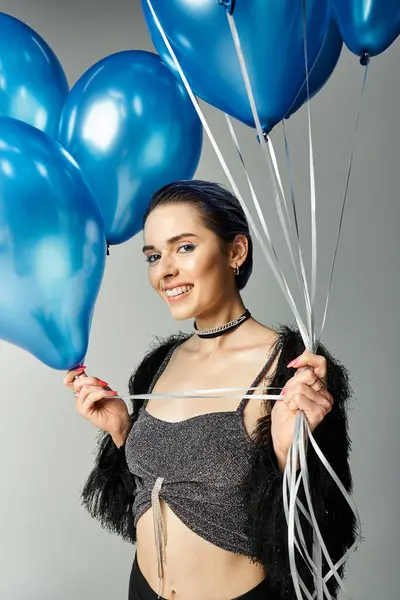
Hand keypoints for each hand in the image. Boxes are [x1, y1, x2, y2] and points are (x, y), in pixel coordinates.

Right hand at [63, 367, 130, 437]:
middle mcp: (81, 398)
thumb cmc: (115, 407)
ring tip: (109, 393)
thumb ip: (94, 382)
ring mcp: (81, 405)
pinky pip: (90, 397)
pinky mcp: (84, 411)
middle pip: (77, 383)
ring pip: (85, 389)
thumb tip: (84, 372)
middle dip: (92, 380)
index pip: (69, 380)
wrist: (121, 420)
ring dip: (100, 388)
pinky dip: (101, 394)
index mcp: (83, 392)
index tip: (82, 367)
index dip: (73, 372)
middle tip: (103, 383)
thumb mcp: (105, 388)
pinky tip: (109, 395)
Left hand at [271, 350, 333, 466]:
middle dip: (291, 386)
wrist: (281, 438)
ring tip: (292, 408)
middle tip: (289, 400)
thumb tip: (299, 362)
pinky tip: (295, 412)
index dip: (307, 358)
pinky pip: (300, 397)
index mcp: (319, 387)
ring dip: (289, 397)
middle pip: (307, 374)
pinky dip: (291, 403)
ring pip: (301, 387)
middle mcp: (325, 394)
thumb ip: (296, 377)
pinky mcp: (319, 412)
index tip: (294, 364)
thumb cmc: (285, 416)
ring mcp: (324, 404)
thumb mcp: (287, 390)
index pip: (320, 363)